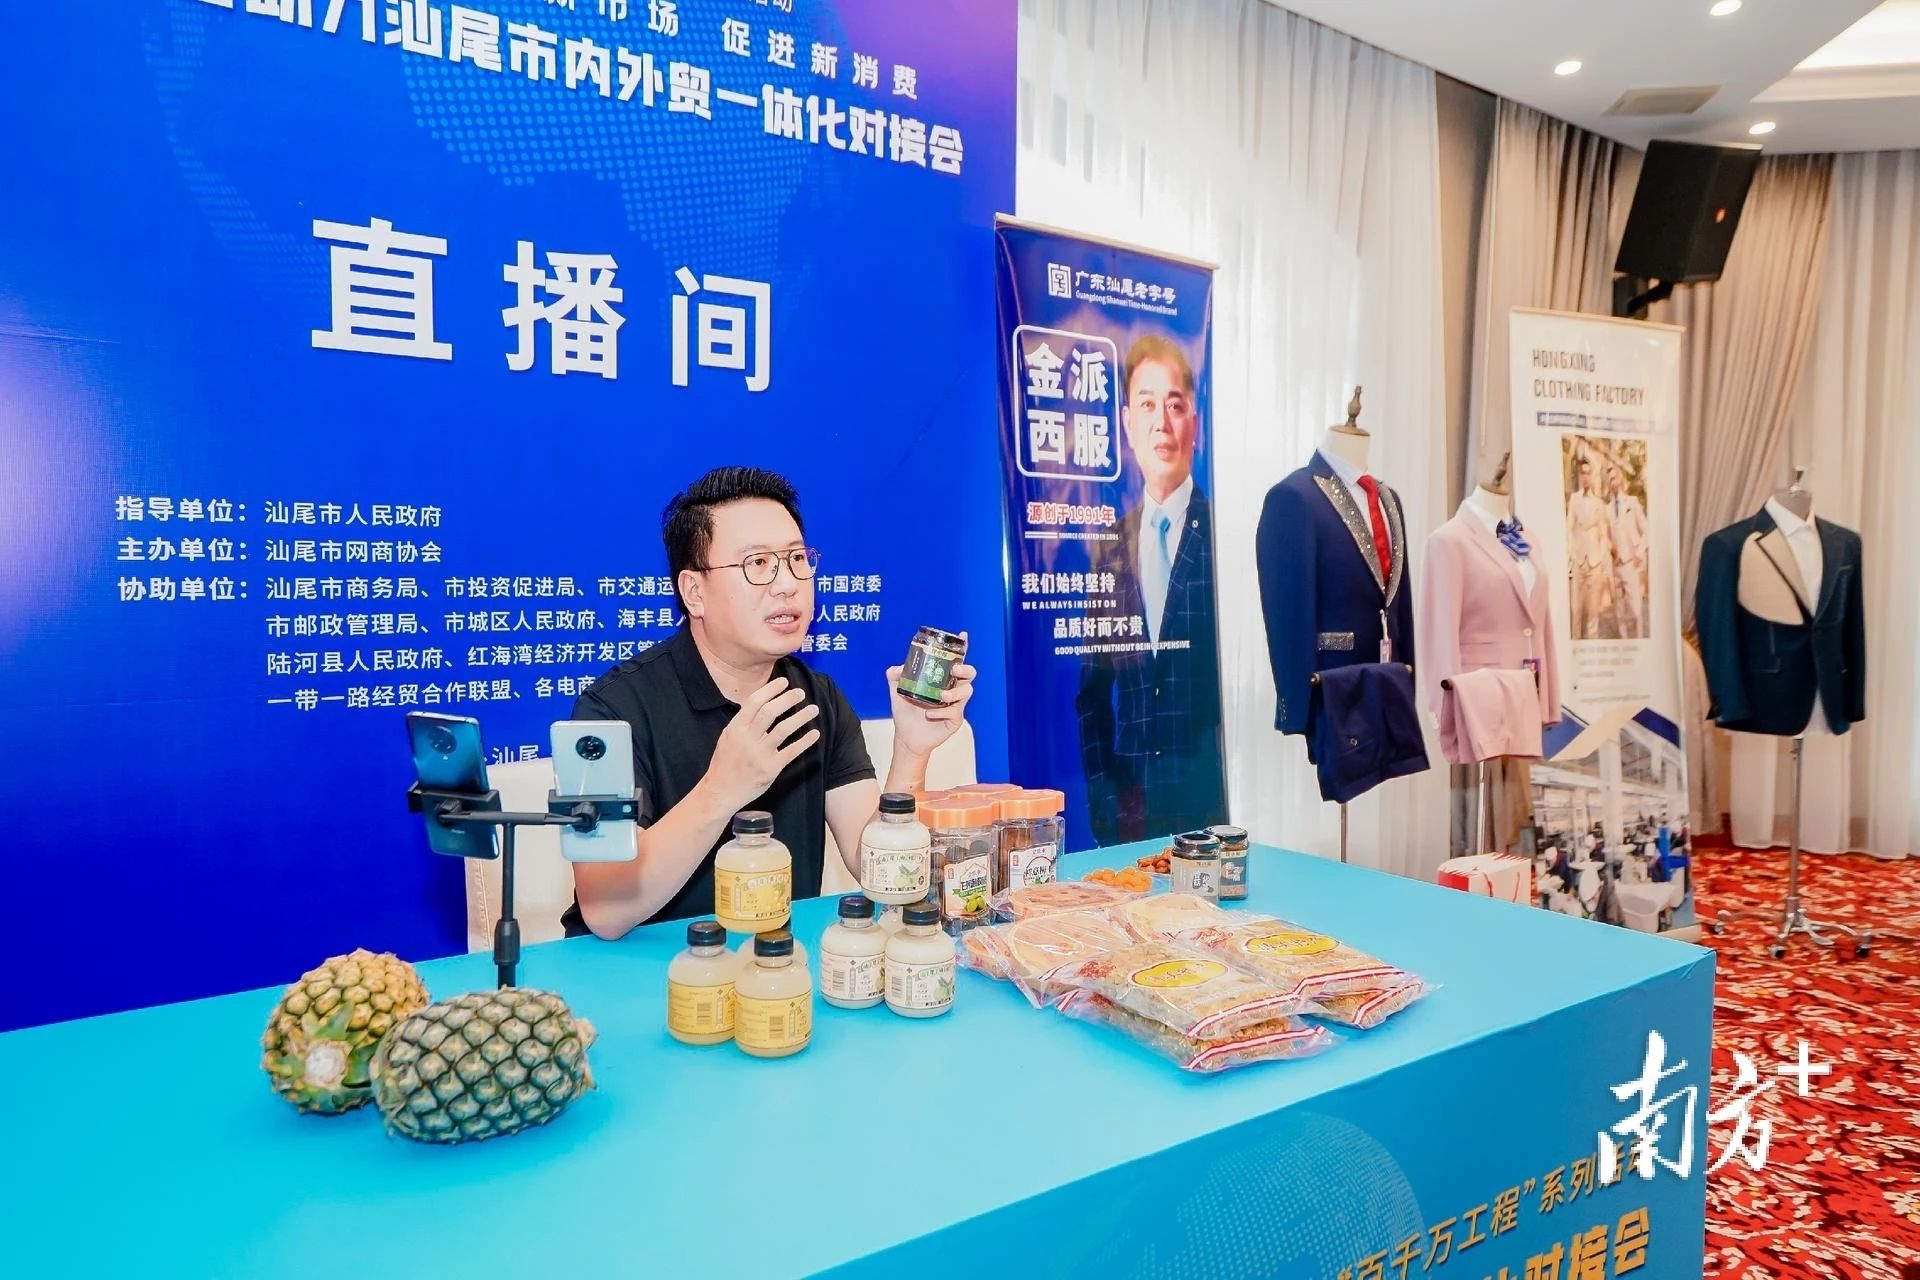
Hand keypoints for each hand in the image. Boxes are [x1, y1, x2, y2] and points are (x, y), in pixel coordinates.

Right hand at [706, 677, 819, 809]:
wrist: (720, 792)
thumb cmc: (725, 763)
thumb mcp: (727, 737)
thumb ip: (743, 721)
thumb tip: (760, 702)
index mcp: (735, 729)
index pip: (754, 702)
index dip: (770, 689)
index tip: (783, 681)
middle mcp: (747, 739)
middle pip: (770, 712)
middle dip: (787, 699)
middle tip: (801, 692)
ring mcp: (760, 754)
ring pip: (784, 729)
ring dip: (801, 717)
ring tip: (813, 709)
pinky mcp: (771, 769)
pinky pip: (792, 751)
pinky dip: (805, 741)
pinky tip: (815, 733)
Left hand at [888, 635, 975, 760]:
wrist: (906, 737)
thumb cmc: (906, 712)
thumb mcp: (896, 691)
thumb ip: (894, 677)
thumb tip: (896, 668)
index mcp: (941, 678)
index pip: (954, 660)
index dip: (961, 647)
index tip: (963, 635)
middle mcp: (952, 689)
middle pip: (969, 674)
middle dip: (965, 669)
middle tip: (954, 670)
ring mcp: (956, 704)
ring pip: (967, 691)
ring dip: (954, 691)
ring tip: (940, 695)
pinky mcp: (955, 720)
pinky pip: (955, 712)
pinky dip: (942, 711)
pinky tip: (929, 714)